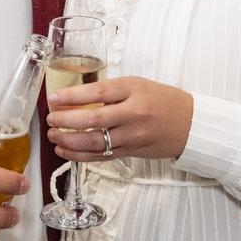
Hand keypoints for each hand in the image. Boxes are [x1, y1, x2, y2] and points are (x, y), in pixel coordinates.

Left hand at [46, 77, 193, 161]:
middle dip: (66, 121)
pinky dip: (81, 155)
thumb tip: (75, 97)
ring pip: (95, 142)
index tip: (53, 98)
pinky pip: (102, 156)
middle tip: (50, 119)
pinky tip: (66, 151)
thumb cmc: (161, 99)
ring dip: (69, 141)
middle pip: (93, 119)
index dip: (71, 96)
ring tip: (53, 136)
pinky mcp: (131, 152)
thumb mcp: (136, 84)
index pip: (97, 92)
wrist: (190, 123)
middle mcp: (132, 114)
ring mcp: (132, 136)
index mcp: (132, 90)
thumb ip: (110, 91)